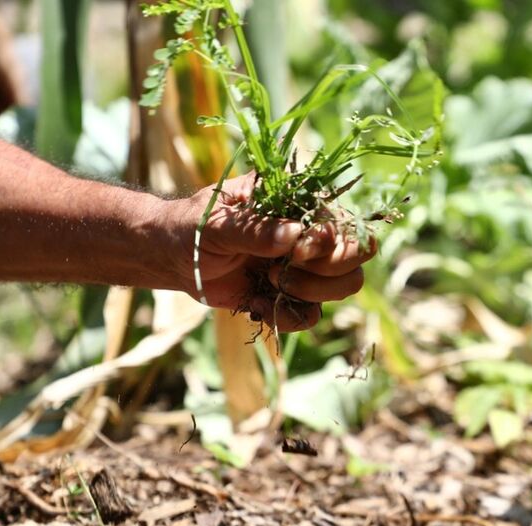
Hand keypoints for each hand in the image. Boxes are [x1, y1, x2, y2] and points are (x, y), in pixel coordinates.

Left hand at [167, 172, 376, 331]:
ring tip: (271, 283)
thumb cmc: (193, 226)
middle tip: (283, 271)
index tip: (296, 251)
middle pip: (358, 256)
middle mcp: (313, 233)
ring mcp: (308, 267)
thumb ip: (254, 228)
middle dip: (327, 271)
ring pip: (346, 286)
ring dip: (311, 293)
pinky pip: (313, 315)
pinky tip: (257, 303)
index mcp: (301, 203)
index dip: (328, 243)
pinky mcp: (295, 296)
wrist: (173, 258)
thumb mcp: (216, 223)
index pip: (344, 222)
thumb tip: (295, 234)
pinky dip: (287, 315)